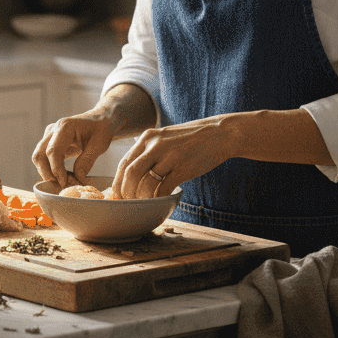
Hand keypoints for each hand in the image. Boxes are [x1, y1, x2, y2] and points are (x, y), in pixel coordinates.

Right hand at [32, 112, 117, 188]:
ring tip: (65, 183)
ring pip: (39, 158)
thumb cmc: (101, 129)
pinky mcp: (50, 142)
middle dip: (47, 174)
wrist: (100, 120)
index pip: (53, 151)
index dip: (56, 169)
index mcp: (64, 127)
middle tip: (62, 186)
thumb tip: (77, 178)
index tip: (64, 183)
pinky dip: (51, 170)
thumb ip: (87, 160)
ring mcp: (49, 136)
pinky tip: (65, 177)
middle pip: (39, 155)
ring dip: (48, 173)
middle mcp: (52, 130)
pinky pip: (44, 158)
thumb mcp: (99, 145)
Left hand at [113, 116, 235, 198]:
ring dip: (142, 198)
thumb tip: (133, 170)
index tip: (117, 194)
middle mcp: (155, 145)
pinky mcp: (183, 168)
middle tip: (128, 202)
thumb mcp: (165, 136)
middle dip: (126, 192)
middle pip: (130, 174)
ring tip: (144, 204)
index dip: (118, 182)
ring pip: (145, 183)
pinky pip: (164, 189)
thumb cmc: (191, 139)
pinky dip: (158, 199)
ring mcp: (169, 157)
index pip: (124, 162)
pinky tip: (160, 202)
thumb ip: (149, 150)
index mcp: (147, 137)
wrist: (220, 134)